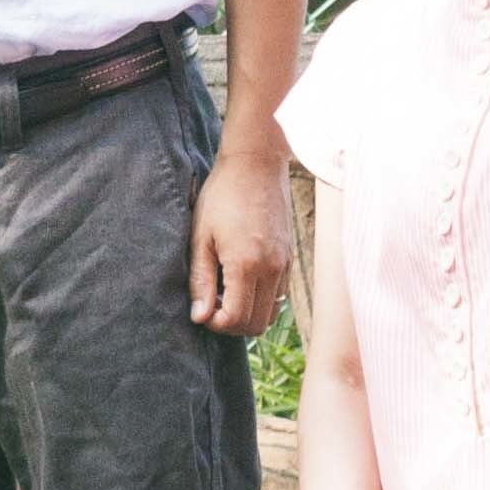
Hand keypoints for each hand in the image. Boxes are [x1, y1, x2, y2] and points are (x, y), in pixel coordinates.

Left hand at [188, 145, 292, 333]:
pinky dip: (260, 299)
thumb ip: (201, 280)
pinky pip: (279, 295)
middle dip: (232, 324)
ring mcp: (285, 264)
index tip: (201, 311)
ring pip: (271, 313)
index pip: (236, 318)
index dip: (216, 323)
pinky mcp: (290, 258)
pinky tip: (240, 279)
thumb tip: (199, 317)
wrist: (255, 165)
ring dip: (247, 312)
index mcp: (247, 264)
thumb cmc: (221, 196)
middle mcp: (272, 269)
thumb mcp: (201, 237)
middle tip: (210, 305)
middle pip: (257, 324)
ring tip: (224, 292)